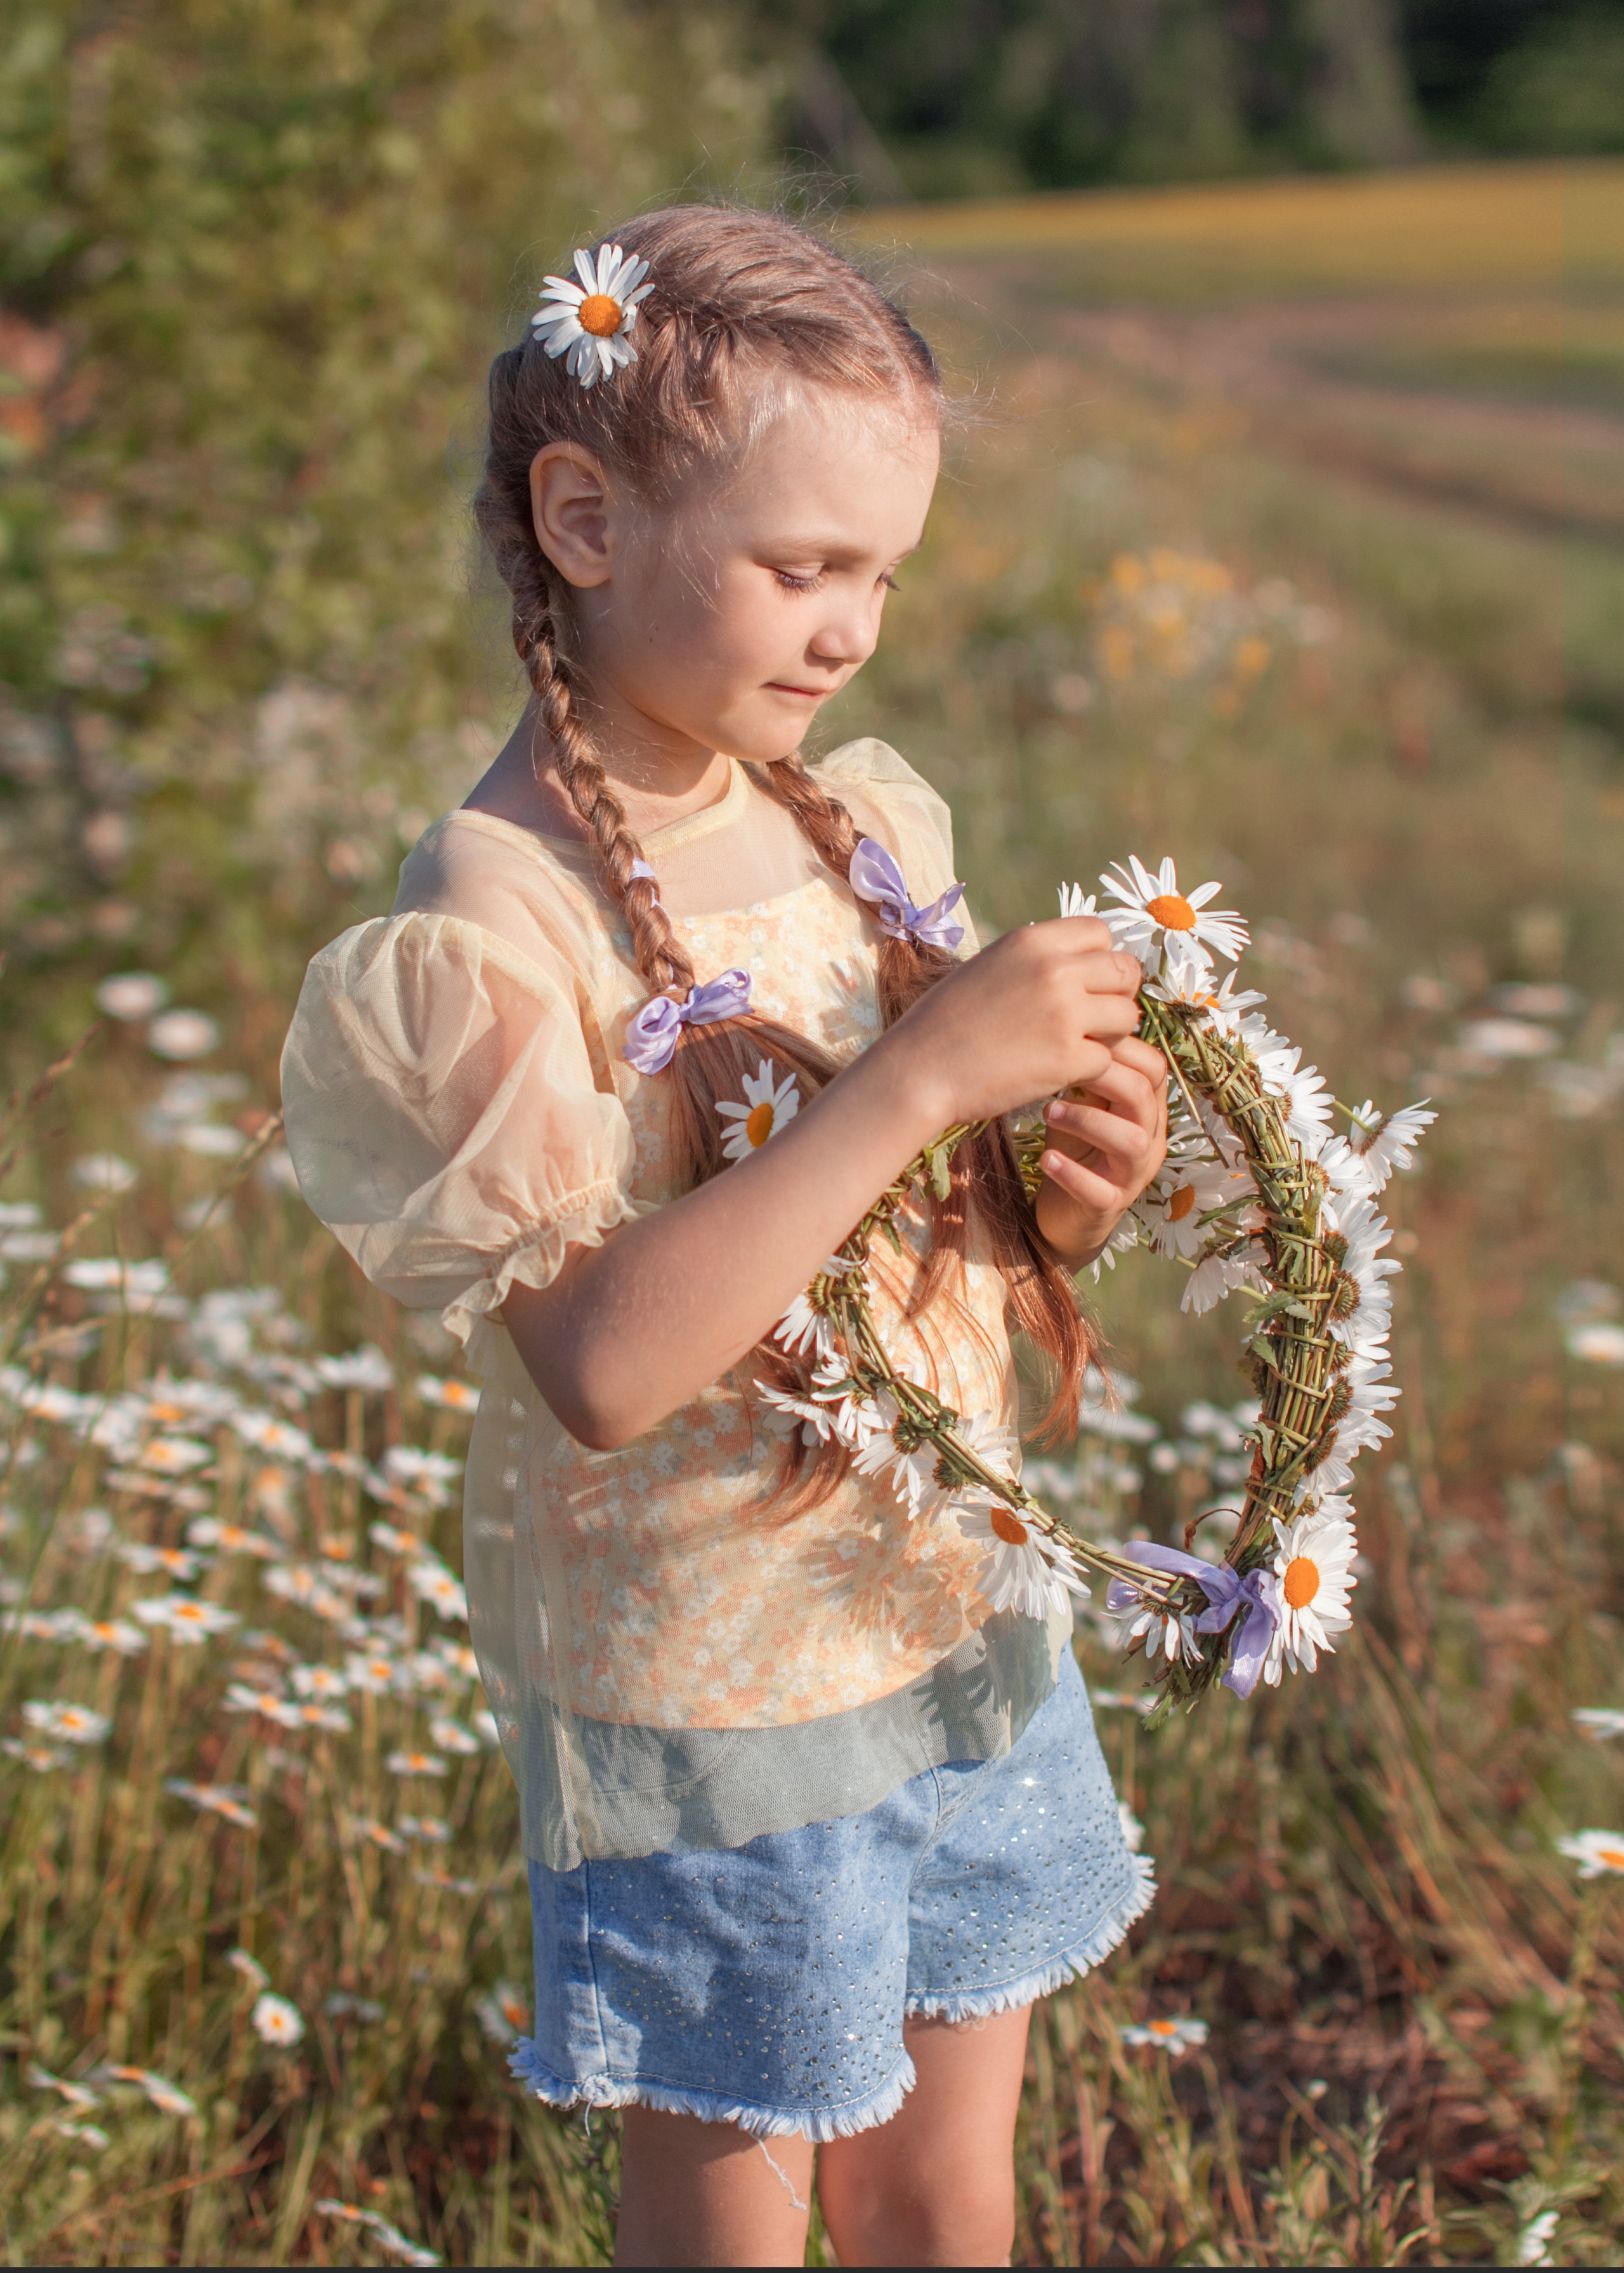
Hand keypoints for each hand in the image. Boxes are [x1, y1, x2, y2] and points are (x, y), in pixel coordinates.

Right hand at [882, 917, 1148, 1134]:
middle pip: (1126, 971)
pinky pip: (1106, 1059)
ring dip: (1109, 1034)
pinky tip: (1058, 1070)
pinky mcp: (1068, 1059)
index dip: (1099, 958)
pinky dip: (1088, 1069)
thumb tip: (1079, 959)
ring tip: (1075, 1045)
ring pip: (1127, 1017)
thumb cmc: (945, 1022)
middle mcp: (1055, 970)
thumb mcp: (989, 966)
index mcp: (1032, 940)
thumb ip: (1035, 958)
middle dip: (1115, 995)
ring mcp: (1065, 1015)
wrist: (918, 1071)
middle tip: (1091, 1018)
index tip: (1084, 981)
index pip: (1101, 932)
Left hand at [1035, 1035, 1167, 1264]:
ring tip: (1049, 1111)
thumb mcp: (1084, 1100)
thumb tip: (1076, 1017)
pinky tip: (1046, 1160)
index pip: (1154, 1066)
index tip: (1079, 1032)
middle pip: (1145, 1096)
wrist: (1067, 1209)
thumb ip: (1089, 1068)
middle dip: (1103, 1075)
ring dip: (1088, 1121)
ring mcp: (1132, 1174)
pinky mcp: (1110, 1206)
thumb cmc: (1076, 1143)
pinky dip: (1072, 1174)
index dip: (1121, 1045)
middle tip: (1060, 1067)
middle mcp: (1149, 1138)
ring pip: (1131, 1142)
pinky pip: (1101, 1191)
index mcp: (1147, 1107)